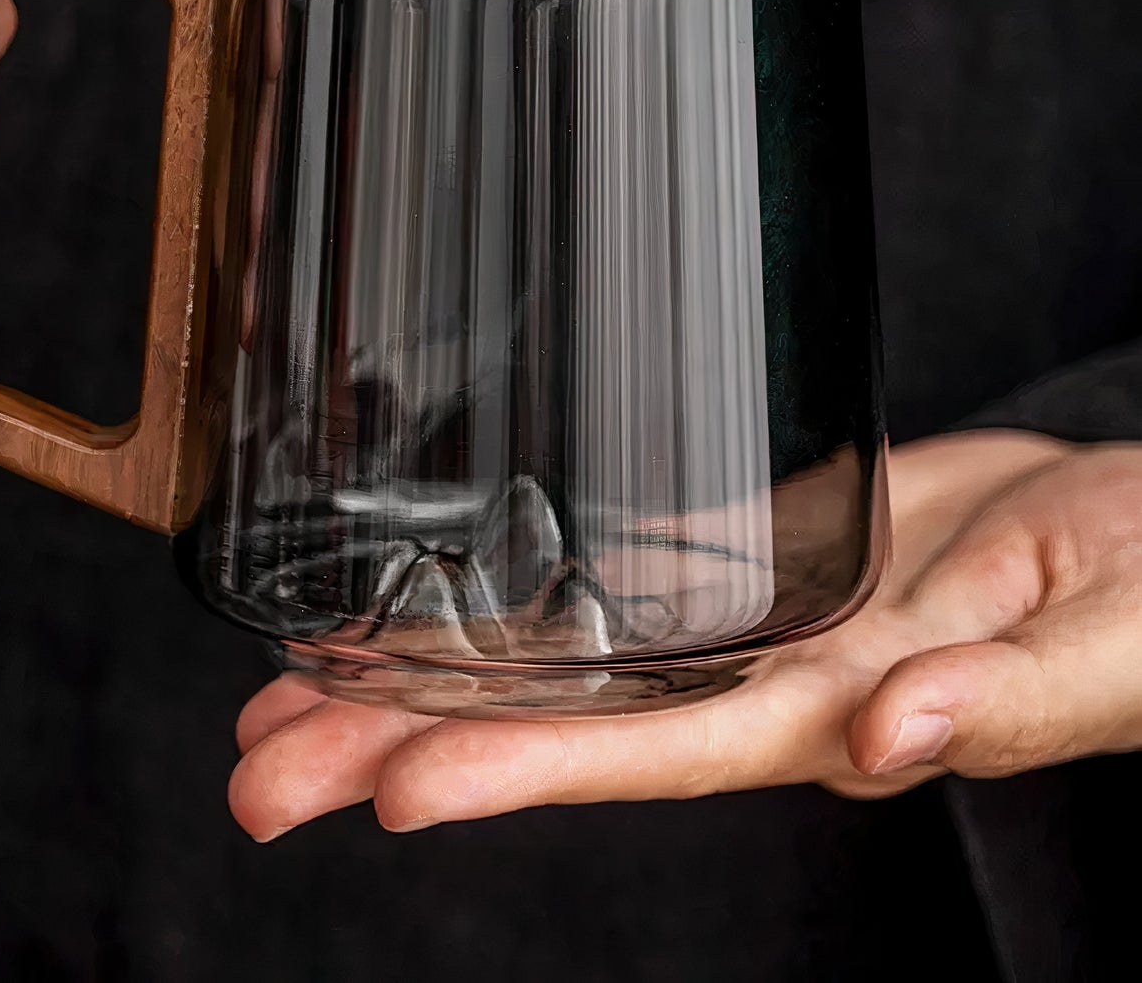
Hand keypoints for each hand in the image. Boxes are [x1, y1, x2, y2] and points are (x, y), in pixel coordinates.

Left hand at [229, 429, 1141, 837]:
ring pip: (564, 653)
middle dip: (407, 745)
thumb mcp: (1104, 649)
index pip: (649, 752)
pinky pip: (614, 578)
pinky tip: (432, 605)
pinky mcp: (751, 558)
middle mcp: (762, 682)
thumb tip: (881, 743)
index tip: (390, 787)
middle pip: (561, 722)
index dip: (519, 769)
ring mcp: (745, 621)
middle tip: (262, 770)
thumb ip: (997, 702)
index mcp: (839, 713)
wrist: (1132, 528)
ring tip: (293, 696)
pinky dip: (521, 595)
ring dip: (430, 675)